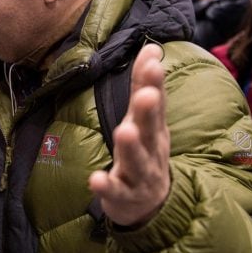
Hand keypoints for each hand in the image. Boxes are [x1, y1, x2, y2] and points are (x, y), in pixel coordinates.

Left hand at [88, 44, 170, 226]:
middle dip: (149, 111)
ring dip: (131, 146)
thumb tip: (151, 48)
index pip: (155, 102)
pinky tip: (96, 179)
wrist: (151, 204)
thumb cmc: (144, 152)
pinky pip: (116, 191)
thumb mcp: (146, 120)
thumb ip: (144, 85)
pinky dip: (107, 186)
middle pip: (150, 128)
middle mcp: (151, 149)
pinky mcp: (125, 196)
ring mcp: (141, 175)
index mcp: (154, 128)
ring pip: (137, 160)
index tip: (153, 62)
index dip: (153, 83)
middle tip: (146, 94)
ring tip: (124, 131)